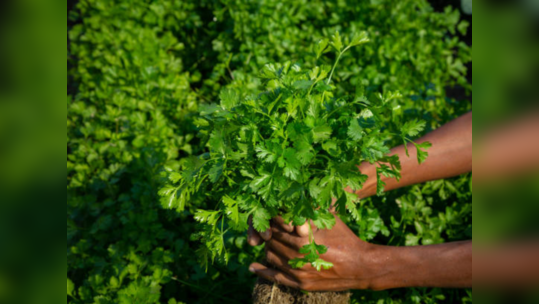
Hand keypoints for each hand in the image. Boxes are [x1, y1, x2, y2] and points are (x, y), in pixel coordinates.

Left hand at [248, 214, 387, 290]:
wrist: (361, 266)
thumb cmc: (344, 238)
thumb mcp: (327, 220)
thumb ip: (308, 212)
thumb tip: (294, 196)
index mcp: (302, 238)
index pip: (276, 226)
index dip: (273, 219)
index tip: (272, 214)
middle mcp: (297, 256)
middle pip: (272, 240)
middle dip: (270, 232)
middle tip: (269, 226)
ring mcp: (298, 272)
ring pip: (271, 256)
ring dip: (269, 247)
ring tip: (271, 240)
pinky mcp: (300, 284)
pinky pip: (275, 277)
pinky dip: (262, 271)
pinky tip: (252, 267)